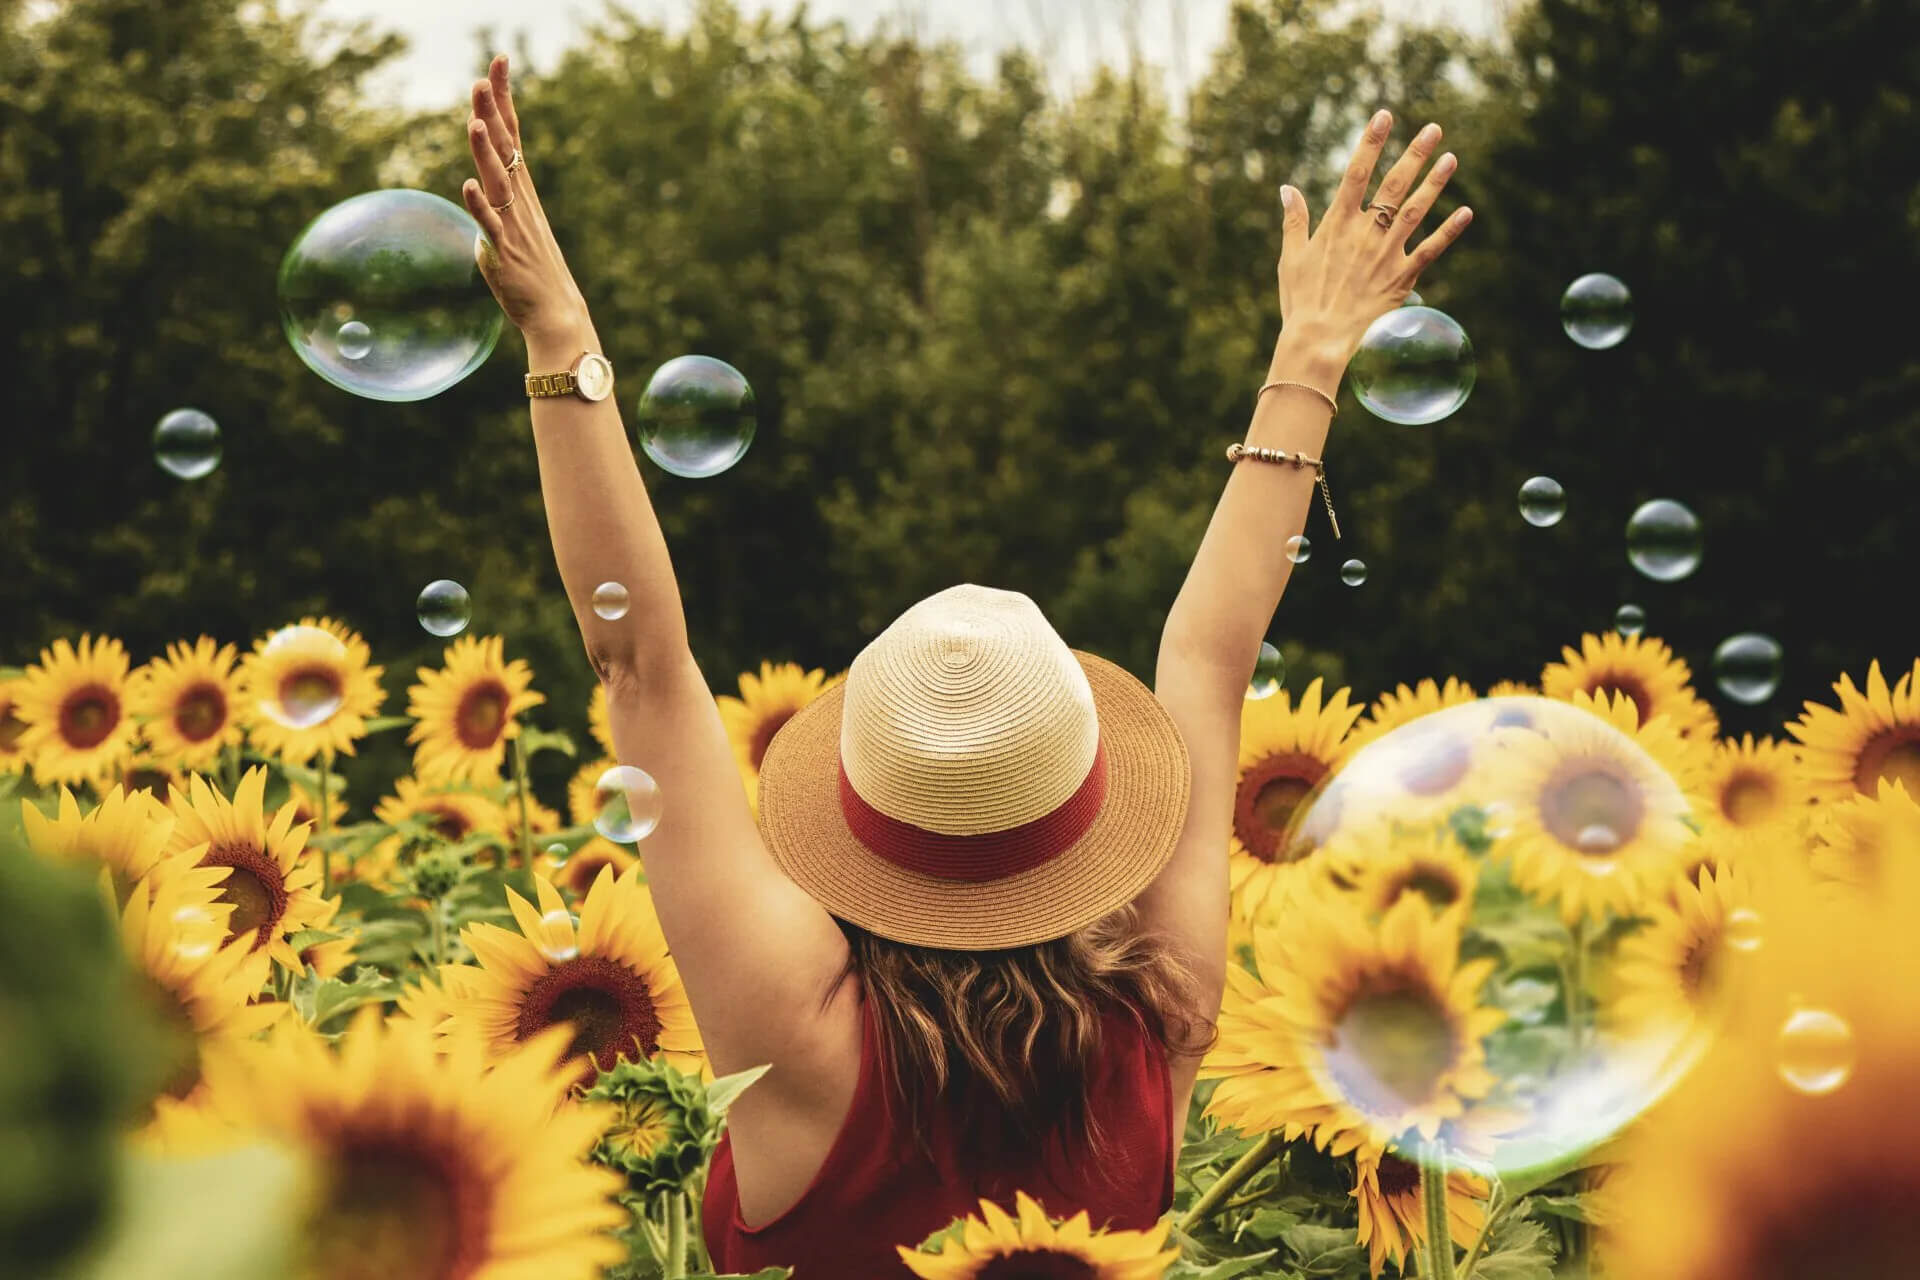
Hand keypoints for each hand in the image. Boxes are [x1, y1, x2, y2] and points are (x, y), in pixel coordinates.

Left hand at [461, 55, 589, 345]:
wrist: (556, 313)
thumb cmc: (532, 275)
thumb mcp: (510, 231)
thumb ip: (493, 212)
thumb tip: (478, 202)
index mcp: (521, 192)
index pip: (512, 135)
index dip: (503, 99)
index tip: (497, 63)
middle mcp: (519, 202)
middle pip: (505, 148)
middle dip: (494, 112)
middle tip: (484, 77)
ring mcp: (514, 225)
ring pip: (498, 181)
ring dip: (486, 152)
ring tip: (476, 122)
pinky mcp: (505, 252)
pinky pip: (491, 225)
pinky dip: (480, 205)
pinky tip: (469, 185)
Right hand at [1273, 109, 1471, 364]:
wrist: (1319, 340)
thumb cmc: (1300, 301)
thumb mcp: (1291, 258)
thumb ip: (1294, 220)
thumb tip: (1287, 188)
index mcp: (1336, 224)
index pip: (1356, 172)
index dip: (1371, 142)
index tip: (1384, 115)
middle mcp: (1365, 233)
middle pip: (1394, 184)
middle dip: (1414, 154)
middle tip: (1434, 129)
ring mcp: (1386, 254)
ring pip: (1415, 210)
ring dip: (1435, 183)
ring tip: (1451, 158)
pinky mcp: (1401, 278)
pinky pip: (1430, 250)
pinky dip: (1448, 231)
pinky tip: (1465, 212)